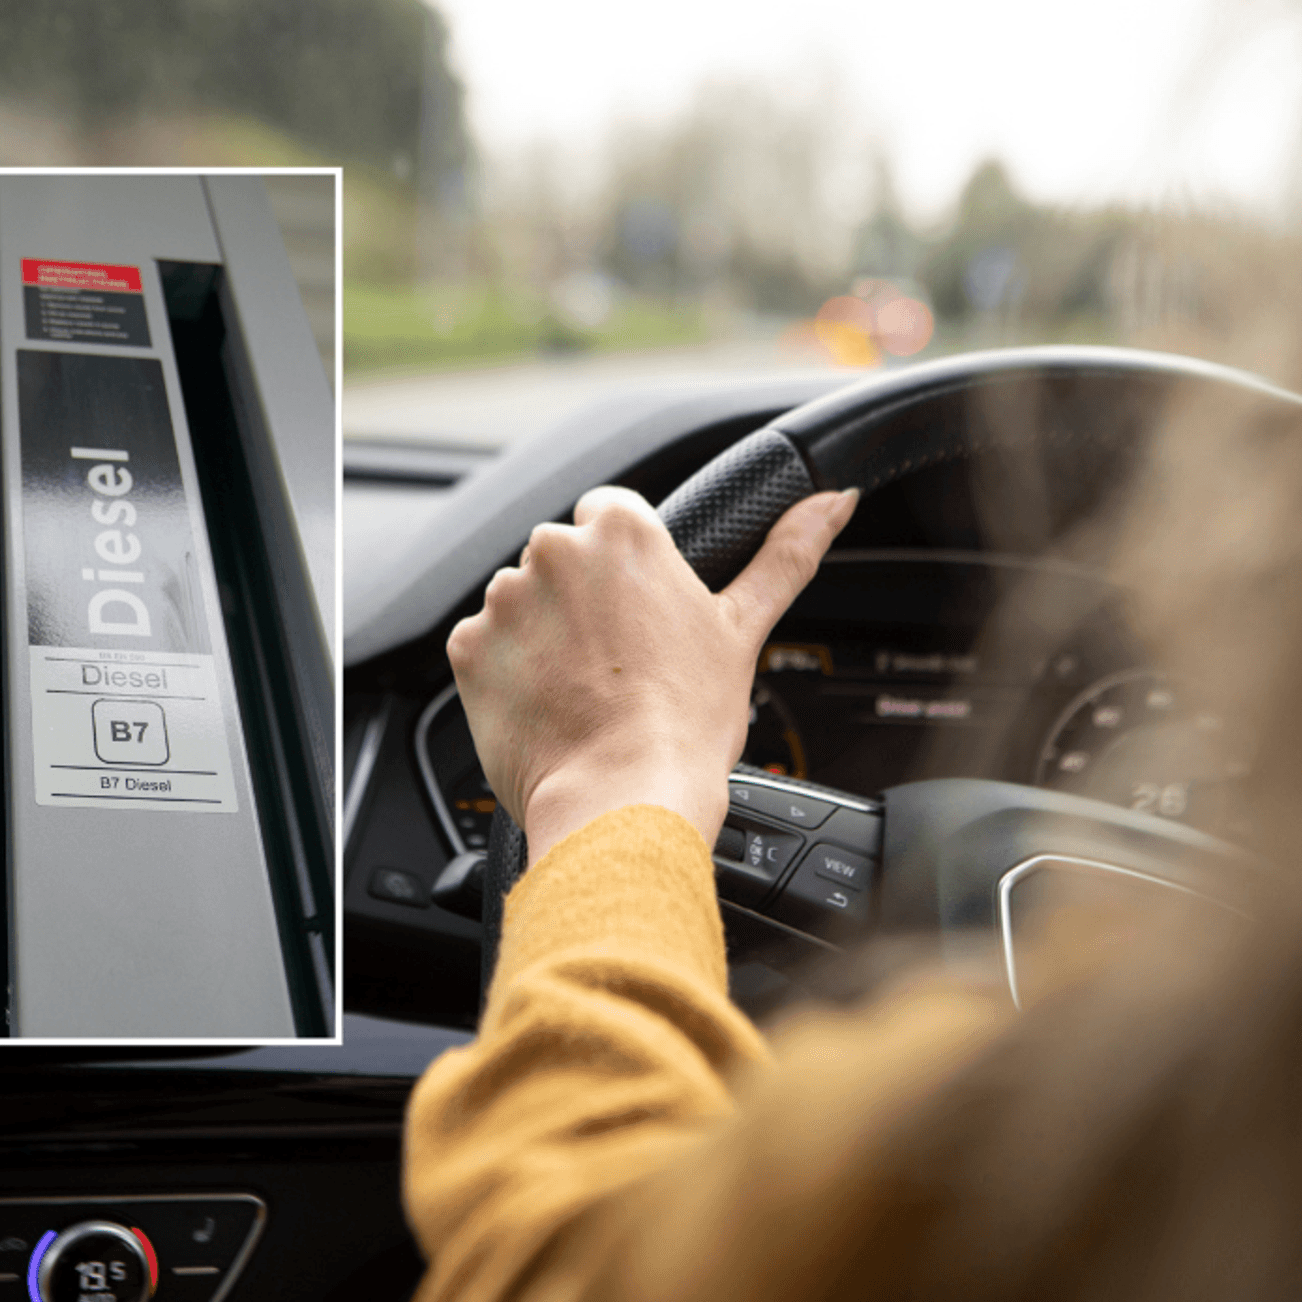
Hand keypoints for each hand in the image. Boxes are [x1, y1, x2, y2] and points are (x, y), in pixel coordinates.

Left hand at [447, 485, 858, 859]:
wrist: (623, 800)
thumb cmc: (686, 722)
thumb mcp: (744, 629)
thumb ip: (786, 554)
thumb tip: (833, 501)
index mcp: (623, 532)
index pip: (610, 514)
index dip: (626, 568)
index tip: (638, 613)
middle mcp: (554, 551)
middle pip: (563, 558)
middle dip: (582, 600)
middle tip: (617, 661)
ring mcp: (505, 600)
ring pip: (522, 603)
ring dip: (543, 635)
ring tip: (583, 690)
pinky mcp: (468, 648)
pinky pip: (486, 647)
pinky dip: (508, 673)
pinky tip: (549, 705)